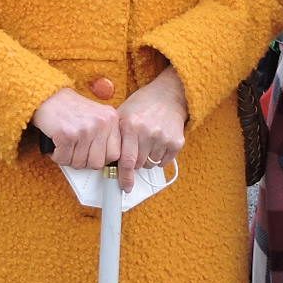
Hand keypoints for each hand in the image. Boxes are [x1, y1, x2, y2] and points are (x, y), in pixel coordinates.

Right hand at [33, 88, 121, 175]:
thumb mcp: (96, 116)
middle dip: (84, 161)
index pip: (115, 154)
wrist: (47, 96)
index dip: (101, 158)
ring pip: (79, 163)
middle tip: (75, 152)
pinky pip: (63, 158)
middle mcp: (101, 123)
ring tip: (65, 146)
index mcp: (111, 119)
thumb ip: (104, 136)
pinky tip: (56, 145)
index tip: (92, 156)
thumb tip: (104, 163)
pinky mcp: (67, 134)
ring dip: (68, 158)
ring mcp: (85, 129)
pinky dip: (56, 155)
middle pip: (97, 163)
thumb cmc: (70, 108)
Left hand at [114, 70, 187, 191]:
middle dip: (134, 162)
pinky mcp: (177, 142)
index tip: (124, 186)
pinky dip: (159, 158)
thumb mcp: (123, 114)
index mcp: (130, 126)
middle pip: (137, 165)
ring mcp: (163, 138)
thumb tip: (106, 162)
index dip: (124, 177)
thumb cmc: (141, 105)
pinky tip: (158, 143)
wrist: (168, 95)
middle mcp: (147, 132)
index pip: (125, 161)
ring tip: (147, 142)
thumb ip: (114, 136)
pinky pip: (164, 162)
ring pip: (150, 164)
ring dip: (147, 159)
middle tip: (135, 149)